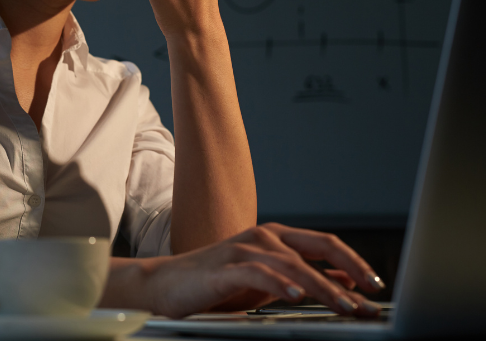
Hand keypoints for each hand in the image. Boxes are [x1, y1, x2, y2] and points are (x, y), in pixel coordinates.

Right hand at [147, 223, 385, 318]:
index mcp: (276, 238)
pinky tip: (298, 297)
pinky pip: (258, 273)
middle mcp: (264, 237)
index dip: (354, 263)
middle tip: (371, 295)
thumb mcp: (269, 281)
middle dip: (350, 270)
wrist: (167, 284)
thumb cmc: (218, 285)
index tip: (377, 286)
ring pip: (293, 264)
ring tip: (345, 306)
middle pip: (317, 248)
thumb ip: (304, 278)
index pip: (325, 244)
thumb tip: (346, 282)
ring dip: (323, 286)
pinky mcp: (225, 267)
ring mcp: (244, 249)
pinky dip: (281, 284)